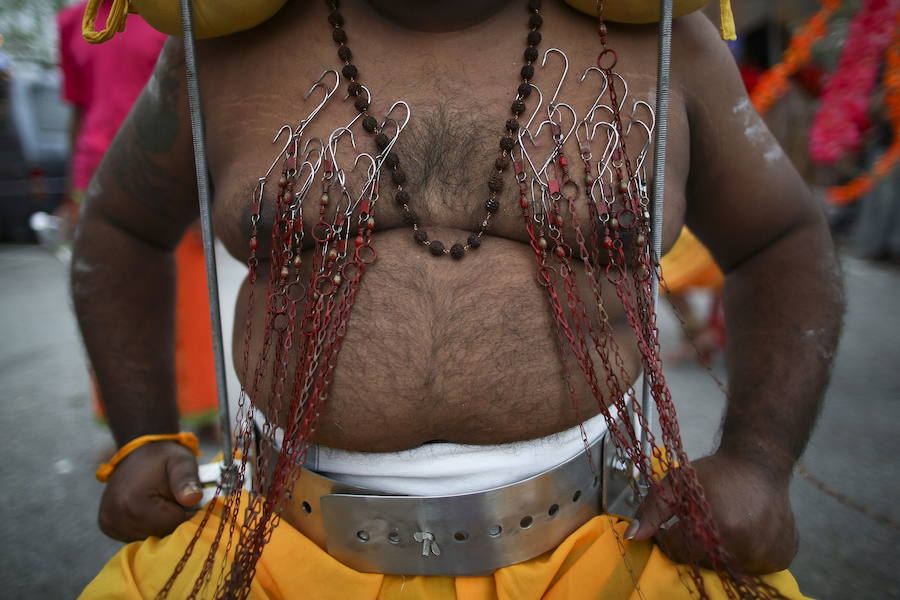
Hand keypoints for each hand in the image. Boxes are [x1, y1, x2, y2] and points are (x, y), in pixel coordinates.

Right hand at [98, 441, 201, 541]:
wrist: (139, 452)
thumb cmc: (164, 458)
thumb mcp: (181, 463)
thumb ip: (187, 481)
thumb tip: (193, 499)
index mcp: (132, 504)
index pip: (171, 526)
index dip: (185, 512)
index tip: (185, 497)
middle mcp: (115, 518)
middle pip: (159, 535)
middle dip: (171, 519)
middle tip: (171, 497)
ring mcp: (108, 524)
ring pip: (149, 538)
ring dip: (160, 524)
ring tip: (159, 501)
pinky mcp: (108, 526)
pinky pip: (137, 536)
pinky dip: (147, 526)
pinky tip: (148, 509)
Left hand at [624, 453, 797, 573]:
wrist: (760, 462)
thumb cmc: (715, 472)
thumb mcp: (676, 483)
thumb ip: (652, 511)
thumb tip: (632, 538)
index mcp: (714, 529)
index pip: (677, 552)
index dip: (671, 536)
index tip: (678, 521)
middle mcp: (742, 548)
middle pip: (702, 562)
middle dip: (695, 544)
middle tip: (703, 519)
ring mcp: (765, 555)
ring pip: (728, 567)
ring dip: (720, 551)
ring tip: (725, 522)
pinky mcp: (781, 558)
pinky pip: (754, 567)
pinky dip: (746, 555)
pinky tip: (745, 531)